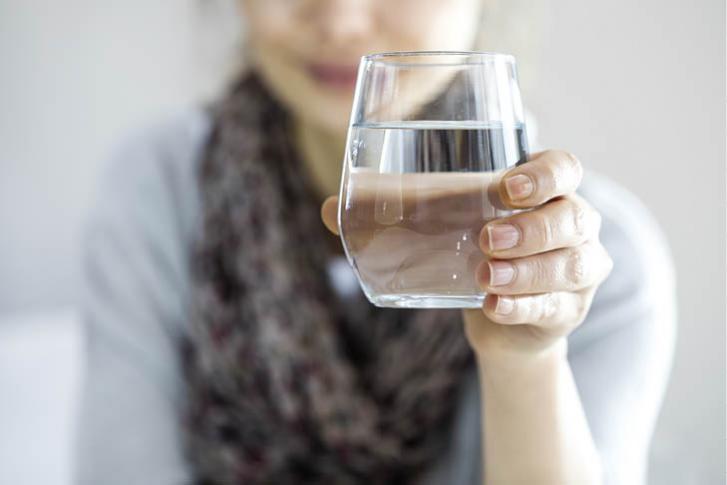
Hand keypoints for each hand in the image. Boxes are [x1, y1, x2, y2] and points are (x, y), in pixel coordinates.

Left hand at [319, 150, 612, 362]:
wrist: (501, 316)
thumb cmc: (472, 254)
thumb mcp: (443, 228)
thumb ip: (394, 216)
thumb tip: (328, 208)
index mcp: (545, 191)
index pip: (565, 168)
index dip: (545, 174)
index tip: (507, 186)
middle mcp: (572, 225)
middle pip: (572, 216)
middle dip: (532, 227)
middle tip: (487, 238)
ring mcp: (579, 269)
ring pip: (572, 264)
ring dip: (528, 270)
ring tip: (484, 275)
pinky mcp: (568, 309)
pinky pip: (556, 306)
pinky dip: (524, 306)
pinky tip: (494, 306)